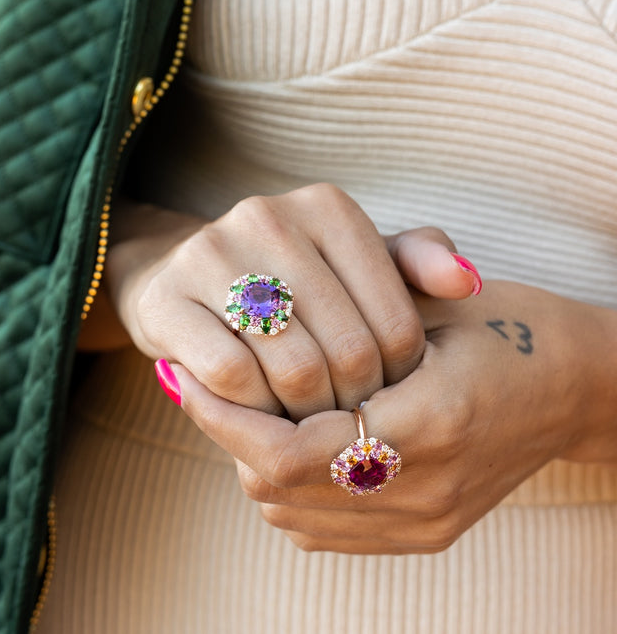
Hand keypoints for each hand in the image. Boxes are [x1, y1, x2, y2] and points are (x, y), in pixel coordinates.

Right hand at [97, 184, 480, 419]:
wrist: (184, 280)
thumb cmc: (294, 284)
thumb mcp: (359, 270)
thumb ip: (416, 269)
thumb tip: (467, 283)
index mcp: (329, 207)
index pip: (395, 321)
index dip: (399, 379)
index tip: (387, 397)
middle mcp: (268, 216)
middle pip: (346, 350)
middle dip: (354, 404)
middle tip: (350, 425)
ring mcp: (210, 252)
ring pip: (291, 367)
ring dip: (307, 416)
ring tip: (311, 425)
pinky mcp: (165, 297)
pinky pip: (230, 376)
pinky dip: (253, 409)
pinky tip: (260, 411)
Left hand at [169, 280, 616, 553]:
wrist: (574, 386)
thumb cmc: (500, 322)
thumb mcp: (430, 296)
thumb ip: (346, 311)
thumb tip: (249, 330)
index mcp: (430, 421)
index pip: (288, 450)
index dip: (225, 417)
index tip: (187, 375)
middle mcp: (427, 487)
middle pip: (280, 489)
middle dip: (230, 436)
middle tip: (206, 385)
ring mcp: (427, 521)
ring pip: (293, 514)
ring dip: (255, 462)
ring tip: (245, 408)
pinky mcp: (427, 535)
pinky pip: (326, 530)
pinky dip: (290, 489)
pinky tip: (289, 440)